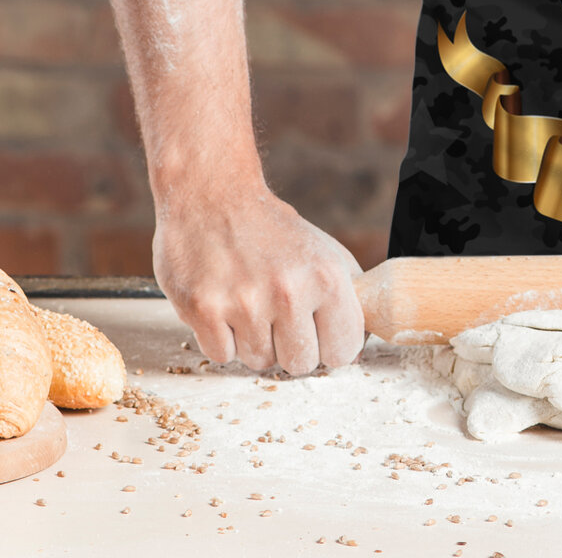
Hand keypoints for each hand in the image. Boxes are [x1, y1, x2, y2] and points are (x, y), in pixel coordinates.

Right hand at [153, 183, 364, 375]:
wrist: (215, 197)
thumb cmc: (273, 231)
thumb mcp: (325, 253)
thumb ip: (349, 300)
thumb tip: (357, 353)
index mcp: (326, 276)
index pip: (343, 351)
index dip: (329, 343)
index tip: (316, 329)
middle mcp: (288, 291)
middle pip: (300, 364)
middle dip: (289, 345)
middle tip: (277, 311)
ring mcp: (244, 303)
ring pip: (259, 363)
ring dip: (253, 340)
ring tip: (249, 300)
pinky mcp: (204, 309)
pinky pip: (222, 356)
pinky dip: (221, 336)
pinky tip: (224, 301)